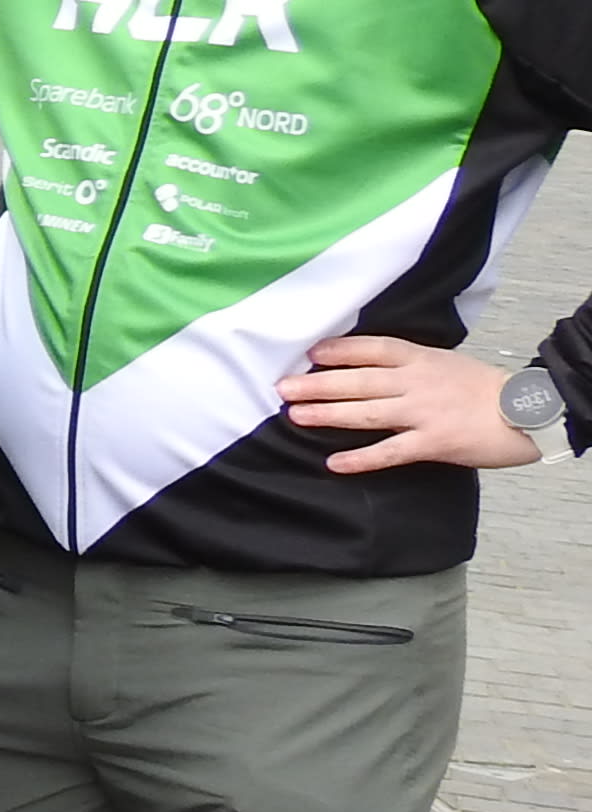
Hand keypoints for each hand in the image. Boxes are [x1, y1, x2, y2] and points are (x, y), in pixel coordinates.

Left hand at [279, 332, 545, 473]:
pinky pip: (390, 451)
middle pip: (359, 381)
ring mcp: (424, 413)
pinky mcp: (433, 442)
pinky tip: (334, 463)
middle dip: (318, 384)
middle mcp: (417, 383)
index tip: (310, 353)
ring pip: (367, 412)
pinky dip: (361, 458)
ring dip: (328, 414)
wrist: (527, 411)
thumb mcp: (446, 363)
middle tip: (283, 387)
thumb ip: (411, 365)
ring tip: (295, 416)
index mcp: (422, 359)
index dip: (340, 350)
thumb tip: (372, 368)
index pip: (374, 349)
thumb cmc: (485, 389)